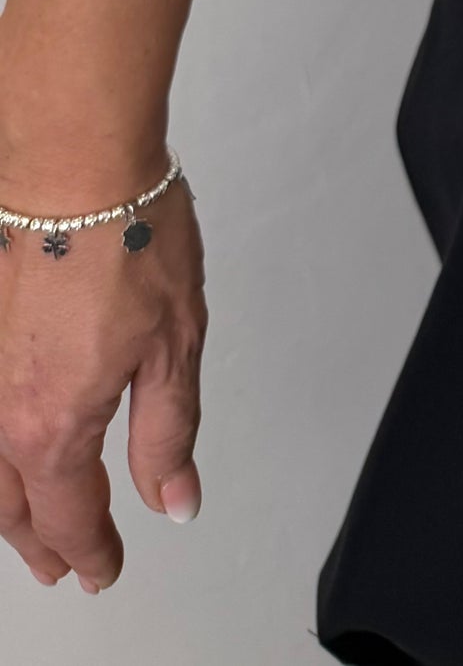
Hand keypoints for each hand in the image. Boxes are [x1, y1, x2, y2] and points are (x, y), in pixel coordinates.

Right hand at [0, 149, 204, 592]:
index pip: (70, 516)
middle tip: (67, 565)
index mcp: (54, 422)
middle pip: (15, 505)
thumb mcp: (175, 347)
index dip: (92, 550)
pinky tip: (8, 451)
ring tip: (31, 526)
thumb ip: (168, 434)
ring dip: (7, 509)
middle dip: (43, 542)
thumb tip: (174, 499)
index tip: (105, 568)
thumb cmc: (128, 236)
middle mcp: (2, 407)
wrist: (74, 165)